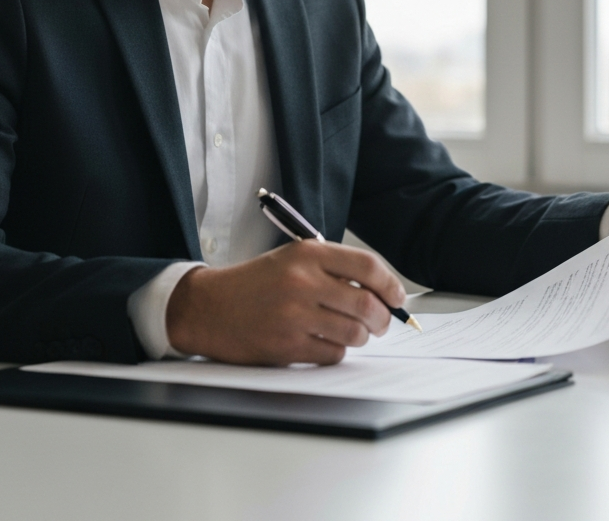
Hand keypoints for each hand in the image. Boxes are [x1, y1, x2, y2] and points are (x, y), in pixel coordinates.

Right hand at [165, 240, 405, 365]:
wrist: (210, 306)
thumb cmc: (256, 283)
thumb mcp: (292, 260)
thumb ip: (333, 270)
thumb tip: (382, 293)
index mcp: (307, 254)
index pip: (366, 265)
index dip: (390, 284)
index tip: (398, 297)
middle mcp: (302, 282)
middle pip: (367, 303)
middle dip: (383, 318)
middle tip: (382, 322)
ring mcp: (294, 316)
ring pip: (355, 332)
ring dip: (361, 336)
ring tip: (353, 332)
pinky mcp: (287, 346)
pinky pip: (333, 354)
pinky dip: (337, 352)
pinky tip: (324, 342)